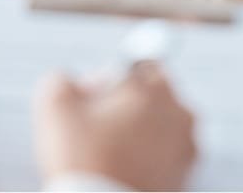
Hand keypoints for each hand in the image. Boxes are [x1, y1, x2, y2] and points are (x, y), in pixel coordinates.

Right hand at [32, 62, 196, 190]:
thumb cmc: (85, 161)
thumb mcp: (55, 106)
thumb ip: (63, 79)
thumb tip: (71, 82)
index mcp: (156, 88)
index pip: (137, 66)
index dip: (109, 80)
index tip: (92, 101)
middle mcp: (180, 113)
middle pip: (153, 97)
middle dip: (127, 107)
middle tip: (97, 129)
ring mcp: (187, 147)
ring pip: (160, 127)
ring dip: (138, 134)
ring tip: (109, 155)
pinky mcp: (185, 177)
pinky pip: (165, 157)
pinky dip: (147, 160)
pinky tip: (121, 171)